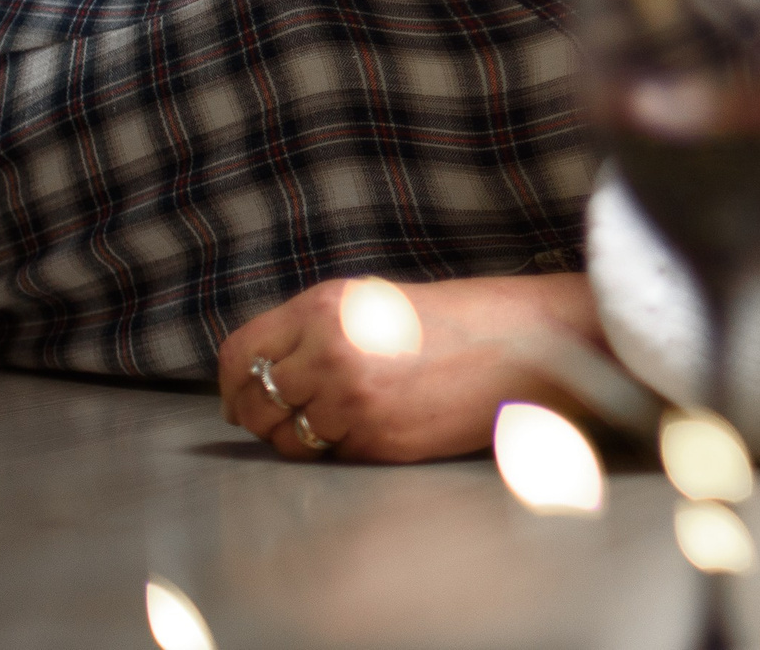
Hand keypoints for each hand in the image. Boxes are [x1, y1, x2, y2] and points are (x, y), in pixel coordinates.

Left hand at [217, 273, 599, 462]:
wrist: (528, 346)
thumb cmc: (460, 320)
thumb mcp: (376, 304)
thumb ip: (316, 328)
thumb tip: (265, 370)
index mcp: (327, 307)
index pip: (240, 354)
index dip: (231, 381)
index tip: (238, 394)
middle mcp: (330, 353)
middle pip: (255, 400)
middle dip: (258, 413)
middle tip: (281, 415)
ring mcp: (353, 402)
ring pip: (285, 437)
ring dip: (298, 435)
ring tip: (337, 419)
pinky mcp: (378, 442)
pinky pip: (327, 455)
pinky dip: (337, 448)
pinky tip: (372, 427)